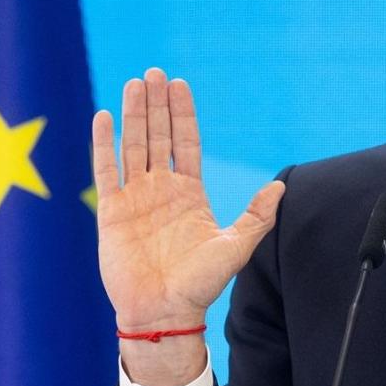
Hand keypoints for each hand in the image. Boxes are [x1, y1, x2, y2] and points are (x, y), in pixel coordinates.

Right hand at [92, 67, 284, 385]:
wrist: (163, 312)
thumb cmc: (200, 285)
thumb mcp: (235, 246)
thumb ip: (256, 216)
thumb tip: (281, 187)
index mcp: (189, 194)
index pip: (185, 143)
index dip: (183, 114)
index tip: (180, 84)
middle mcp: (161, 190)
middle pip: (157, 136)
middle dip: (156, 104)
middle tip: (154, 72)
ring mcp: (135, 198)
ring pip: (133, 145)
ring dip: (133, 114)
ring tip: (134, 83)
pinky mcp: (111, 212)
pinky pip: (106, 170)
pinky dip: (104, 144)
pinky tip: (105, 117)